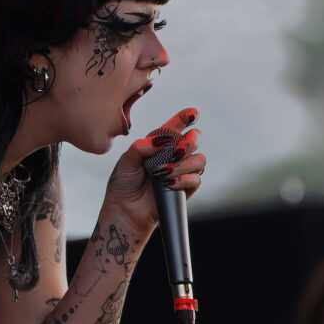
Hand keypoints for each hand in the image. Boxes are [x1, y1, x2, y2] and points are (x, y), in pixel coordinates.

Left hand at [104, 107, 203, 232]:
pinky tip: (170, 183)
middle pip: (194, 140)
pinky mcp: (184, 188)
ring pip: (199, 160)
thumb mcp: (126, 161)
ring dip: (185, 163)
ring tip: (167, 171)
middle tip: (178, 149)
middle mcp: (172, 156)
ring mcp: (180, 171)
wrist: (124, 210)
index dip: (186, 117)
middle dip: (191, 141)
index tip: (193, 113)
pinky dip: (185, 179)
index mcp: (158, 144)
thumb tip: (159, 141)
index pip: (176, 126)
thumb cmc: (123, 184)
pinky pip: (196, 180)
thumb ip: (140, 147)